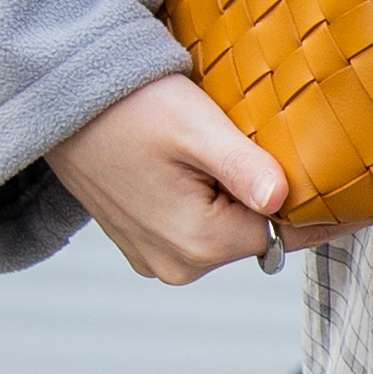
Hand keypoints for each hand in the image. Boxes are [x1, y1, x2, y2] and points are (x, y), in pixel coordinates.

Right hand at [50, 73, 288, 283]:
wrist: (67, 107)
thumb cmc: (131, 109)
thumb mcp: (195, 128)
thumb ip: (243, 167)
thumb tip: (281, 199)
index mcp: (199, 243)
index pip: (283, 232)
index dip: (297, 196)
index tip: (305, 168)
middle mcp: (178, 266)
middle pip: (252, 235)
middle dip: (254, 195)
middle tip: (226, 146)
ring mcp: (156, 260)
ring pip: (225, 233)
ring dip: (226, 198)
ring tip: (196, 155)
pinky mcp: (143, 247)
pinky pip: (194, 231)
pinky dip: (200, 203)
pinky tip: (179, 168)